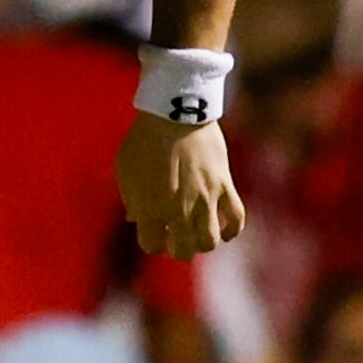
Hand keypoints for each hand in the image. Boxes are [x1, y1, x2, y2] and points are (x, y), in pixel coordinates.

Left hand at [116, 112, 246, 260]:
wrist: (174, 112)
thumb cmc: (144, 139)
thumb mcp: (125, 170)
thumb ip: (131, 198)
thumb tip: (136, 218)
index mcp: (150, 209)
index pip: (152, 246)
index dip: (153, 241)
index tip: (154, 230)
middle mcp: (178, 210)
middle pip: (185, 251)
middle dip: (180, 248)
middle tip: (178, 235)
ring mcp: (204, 199)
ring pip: (210, 241)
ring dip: (204, 241)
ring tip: (199, 231)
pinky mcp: (224, 185)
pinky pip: (236, 218)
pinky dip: (232, 229)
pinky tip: (226, 230)